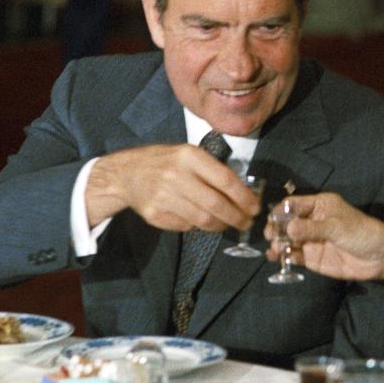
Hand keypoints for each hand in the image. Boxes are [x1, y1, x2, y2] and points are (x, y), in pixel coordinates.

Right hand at [85, 143, 259, 231]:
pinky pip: (185, 226)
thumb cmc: (167, 162)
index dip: (244, 197)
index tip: (256, 207)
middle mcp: (175, 175)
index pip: (225, 180)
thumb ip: (213, 171)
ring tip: (228, 224)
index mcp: (189, 156)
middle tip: (247, 223)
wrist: (127, 172)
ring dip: (221, 225)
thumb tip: (245, 195)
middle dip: (237, 217)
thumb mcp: (190, 155)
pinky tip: (199, 220)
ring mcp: (163, 197)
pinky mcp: (154, 214)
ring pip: (202, 220)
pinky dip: (197, 227)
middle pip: (216, 204)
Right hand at [264, 193, 383, 282]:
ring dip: (278, 243)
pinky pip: (294, 256)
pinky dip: (285, 257)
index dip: (281, 211)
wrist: (380, 257)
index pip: (293, 204)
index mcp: (319, 206)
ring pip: (288, 240)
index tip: (272, 219)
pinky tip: (279, 258)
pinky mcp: (313, 258)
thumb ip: (312, 228)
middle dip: (276, 228)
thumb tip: (287, 228)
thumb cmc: (362, 233)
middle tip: (271, 236)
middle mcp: (312, 221)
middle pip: (287, 223)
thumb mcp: (337, 227)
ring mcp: (311, 240)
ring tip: (275, 249)